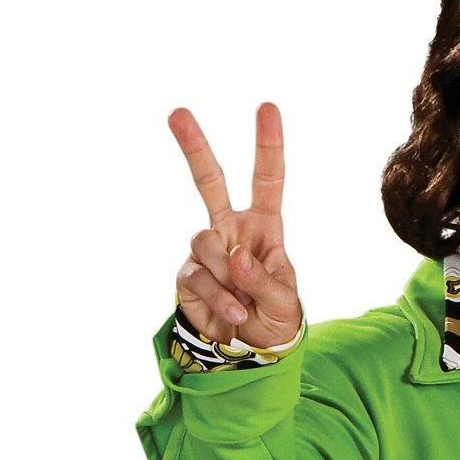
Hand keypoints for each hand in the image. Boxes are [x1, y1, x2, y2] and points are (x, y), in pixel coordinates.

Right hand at [169, 101, 303, 352]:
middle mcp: (231, 229)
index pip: (267, 180)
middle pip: (209, 181)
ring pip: (205, 242)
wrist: (251, 351)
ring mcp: (207, 250)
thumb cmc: (275, 316)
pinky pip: (199, 278)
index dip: (267, 145)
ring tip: (244, 307)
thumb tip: (236, 255)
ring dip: (227, 278)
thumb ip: (262, 278)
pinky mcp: (188, 275)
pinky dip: (218, 300)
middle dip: (194, 147)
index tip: (268, 108)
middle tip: (176, 112)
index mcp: (262, 227)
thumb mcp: (283, 301)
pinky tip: (232, 317)